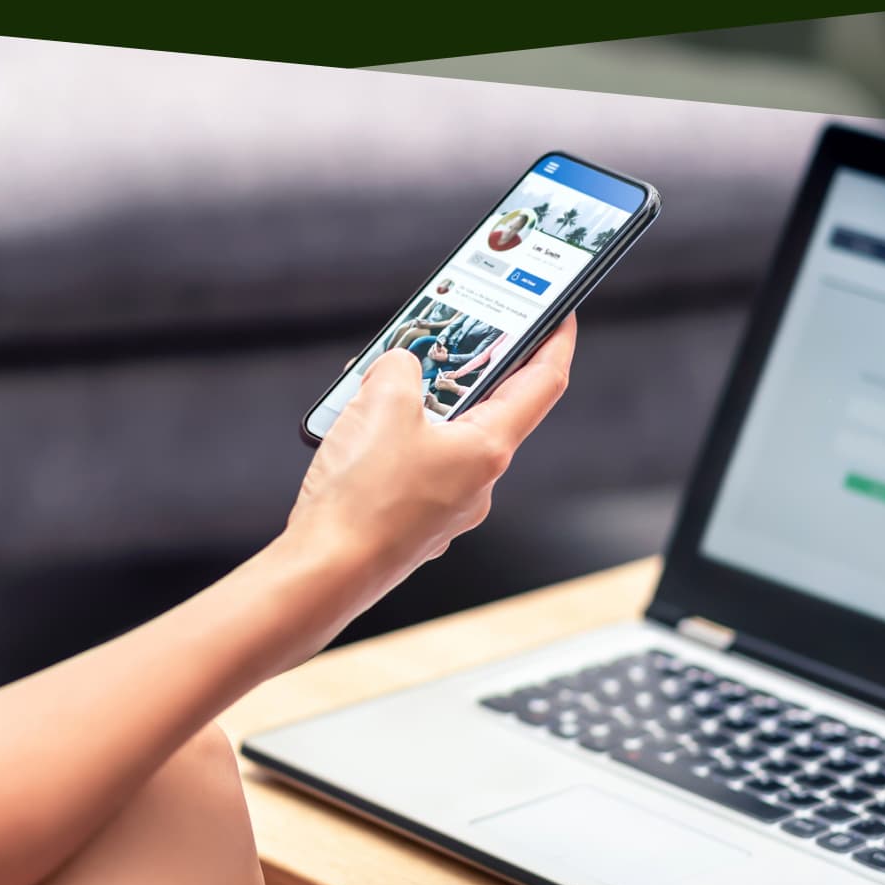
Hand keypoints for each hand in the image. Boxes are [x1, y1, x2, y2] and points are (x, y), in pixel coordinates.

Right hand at [288, 313, 576, 594]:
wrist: (324, 572)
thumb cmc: (362, 498)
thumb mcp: (382, 402)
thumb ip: (401, 366)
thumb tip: (400, 365)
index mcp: (488, 449)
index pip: (543, 382)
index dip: (555, 340)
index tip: (560, 313)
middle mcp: (477, 483)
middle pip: (484, 408)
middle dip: (457, 371)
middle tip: (437, 341)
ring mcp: (446, 508)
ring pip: (439, 439)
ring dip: (409, 408)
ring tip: (368, 392)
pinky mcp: (413, 523)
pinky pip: (411, 467)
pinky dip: (388, 443)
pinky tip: (353, 436)